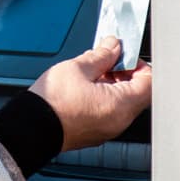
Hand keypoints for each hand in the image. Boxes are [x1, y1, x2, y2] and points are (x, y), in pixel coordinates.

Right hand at [28, 36, 152, 151]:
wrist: (30, 128)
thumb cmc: (52, 103)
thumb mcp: (78, 68)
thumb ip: (101, 55)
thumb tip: (113, 46)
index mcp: (121, 105)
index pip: (149, 81)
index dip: (138, 63)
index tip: (123, 54)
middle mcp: (119, 121)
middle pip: (136, 92)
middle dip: (123, 72)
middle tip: (105, 59)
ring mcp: (107, 129)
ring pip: (121, 102)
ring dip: (111, 84)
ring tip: (90, 72)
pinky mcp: (94, 133)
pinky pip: (108, 112)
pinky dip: (102, 97)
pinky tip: (83, 87)